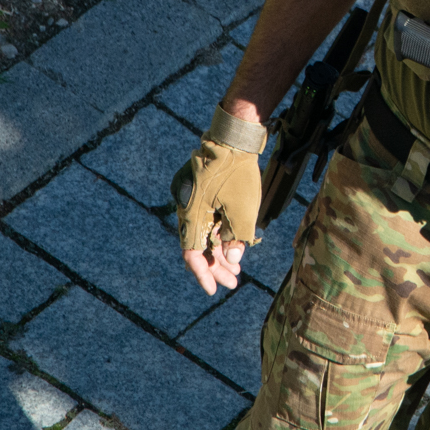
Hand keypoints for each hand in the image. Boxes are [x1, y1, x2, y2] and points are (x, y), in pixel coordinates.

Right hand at [173, 140, 262, 295]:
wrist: (234, 138)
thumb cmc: (238, 172)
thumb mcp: (242, 209)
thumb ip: (237, 237)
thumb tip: (233, 259)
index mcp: (191, 215)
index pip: (192, 254)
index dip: (203, 274)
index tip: (213, 290)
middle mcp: (188, 210)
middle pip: (198, 247)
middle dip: (215, 266)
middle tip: (233, 282)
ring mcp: (194, 202)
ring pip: (204, 235)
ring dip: (219, 252)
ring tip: (236, 268)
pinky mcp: (203, 195)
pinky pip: (208, 222)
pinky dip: (219, 235)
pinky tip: (233, 246)